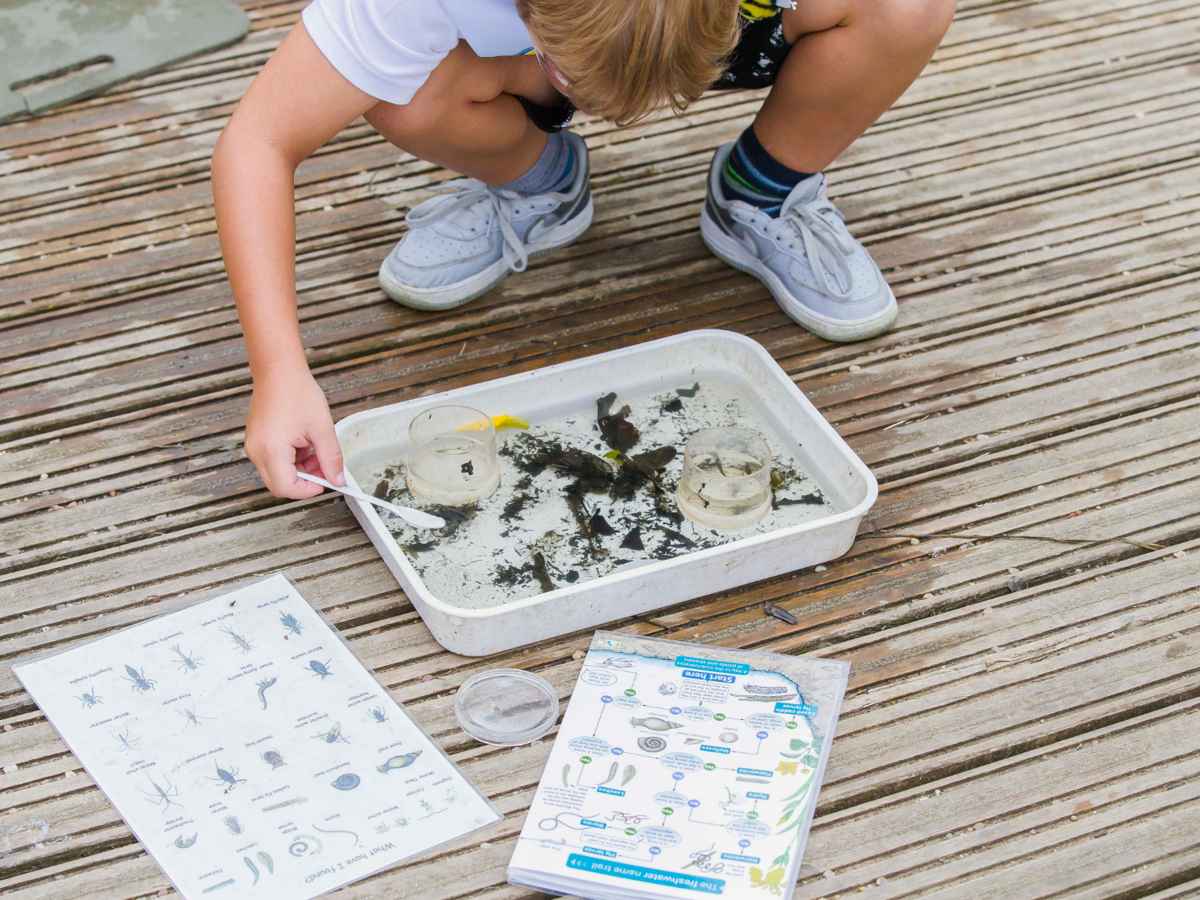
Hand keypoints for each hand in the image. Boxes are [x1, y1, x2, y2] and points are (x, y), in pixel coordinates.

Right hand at [244, 366, 343, 498]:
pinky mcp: (256, 441)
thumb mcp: (322, 428)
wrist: (279, 371)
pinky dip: (290, 459)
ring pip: (277, 474)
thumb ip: (331, 458)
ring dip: (299, 469)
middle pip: (279, 485)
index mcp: (271, 450)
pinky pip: (273, 461)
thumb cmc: (297, 393)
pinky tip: (303, 442)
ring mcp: (253, 446)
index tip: (325, 481)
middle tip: (323, 465)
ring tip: (314, 447)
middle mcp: (256, 451)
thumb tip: (337, 479)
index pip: (286, 488)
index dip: (308, 490)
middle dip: (305, 480)